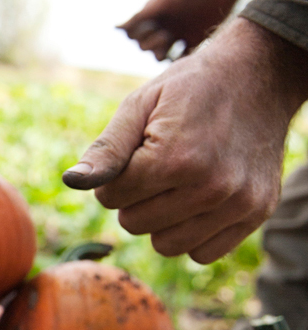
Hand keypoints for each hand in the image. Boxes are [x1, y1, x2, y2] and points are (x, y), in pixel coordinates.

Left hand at [62, 18, 307, 262]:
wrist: (257, 76)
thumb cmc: (189, 89)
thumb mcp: (139, 106)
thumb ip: (106, 150)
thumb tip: (71, 182)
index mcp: (175, 158)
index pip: (111, 199)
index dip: (114, 178)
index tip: (134, 154)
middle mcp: (211, 186)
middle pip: (135, 225)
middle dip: (135, 199)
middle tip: (158, 166)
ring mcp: (238, 203)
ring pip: (166, 246)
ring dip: (161, 221)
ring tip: (177, 183)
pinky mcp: (256, 213)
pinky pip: (203, 253)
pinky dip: (193, 234)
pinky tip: (198, 201)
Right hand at [120, 0, 247, 60]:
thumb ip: (143, 15)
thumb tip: (117, 28)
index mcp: (153, 14)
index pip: (134, 33)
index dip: (137, 34)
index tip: (149, 27)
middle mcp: (163, 24)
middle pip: (145, 46)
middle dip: (151, 43)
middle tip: (164, 34)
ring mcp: (178, 33)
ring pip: (161, 54)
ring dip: (161, 53)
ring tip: (172, 43)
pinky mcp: (195, 38)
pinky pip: (182, 56)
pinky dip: (180, 58)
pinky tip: (184, 52)